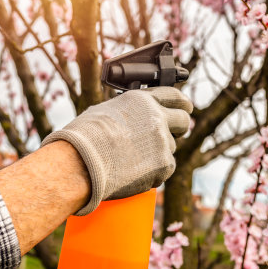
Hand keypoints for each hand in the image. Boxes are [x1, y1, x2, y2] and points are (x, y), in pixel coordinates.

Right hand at [41, 87, 192, 214]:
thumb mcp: (106, 111)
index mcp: (143, 100)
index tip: (185, 107)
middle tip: (169, 135)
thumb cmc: (85, 138)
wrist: (82, 162)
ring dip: (157, 154)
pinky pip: (166, 168)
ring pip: (170, 148)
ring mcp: (163, 141)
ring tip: (132, 159)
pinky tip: (134, 171)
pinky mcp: (165, 165)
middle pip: (183, 121)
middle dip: (179, 128)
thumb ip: (129, 113)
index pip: (174, 96)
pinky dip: (154, 172)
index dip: (181, 103)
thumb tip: (134, 118)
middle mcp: (157, 118)